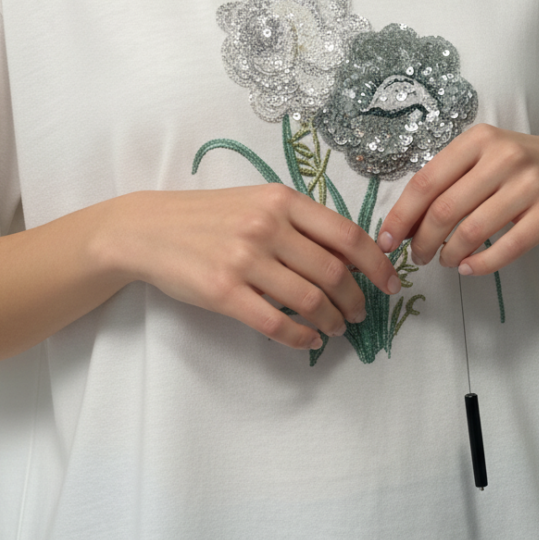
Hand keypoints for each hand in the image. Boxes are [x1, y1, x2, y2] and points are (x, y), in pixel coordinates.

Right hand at [109, 184, 401, 350]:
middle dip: (356, 299)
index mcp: (282, 200)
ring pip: (310, 300)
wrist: (148, 229)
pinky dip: (300, 336)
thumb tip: (350, 254)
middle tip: (360, 313)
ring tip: (337, 328)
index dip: (376, 264)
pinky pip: (275, 323)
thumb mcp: (258, 201)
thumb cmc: (209, 215)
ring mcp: (245, 260)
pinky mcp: (223, 292)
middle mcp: (267, 226)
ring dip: (332, 320)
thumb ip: (300, 221)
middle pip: (334, 272)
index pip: (346, 235)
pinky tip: (308, 339)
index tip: (390, 283)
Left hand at [376, 124, 538, 275]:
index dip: (401, 215)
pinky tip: (470, 268)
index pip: (426, 181)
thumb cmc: (522, 165)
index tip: (387, 240)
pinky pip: (508, 247)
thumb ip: (449, 180)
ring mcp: (531, 183)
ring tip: (446, 261)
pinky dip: (481, 264)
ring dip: (450, 255)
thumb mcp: (485, 156)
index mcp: (478, 139)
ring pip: (473, 231)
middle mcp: (504, 156)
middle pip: (445, 209)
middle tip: (417, 257)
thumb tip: (406, 221)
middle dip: (423, 241)